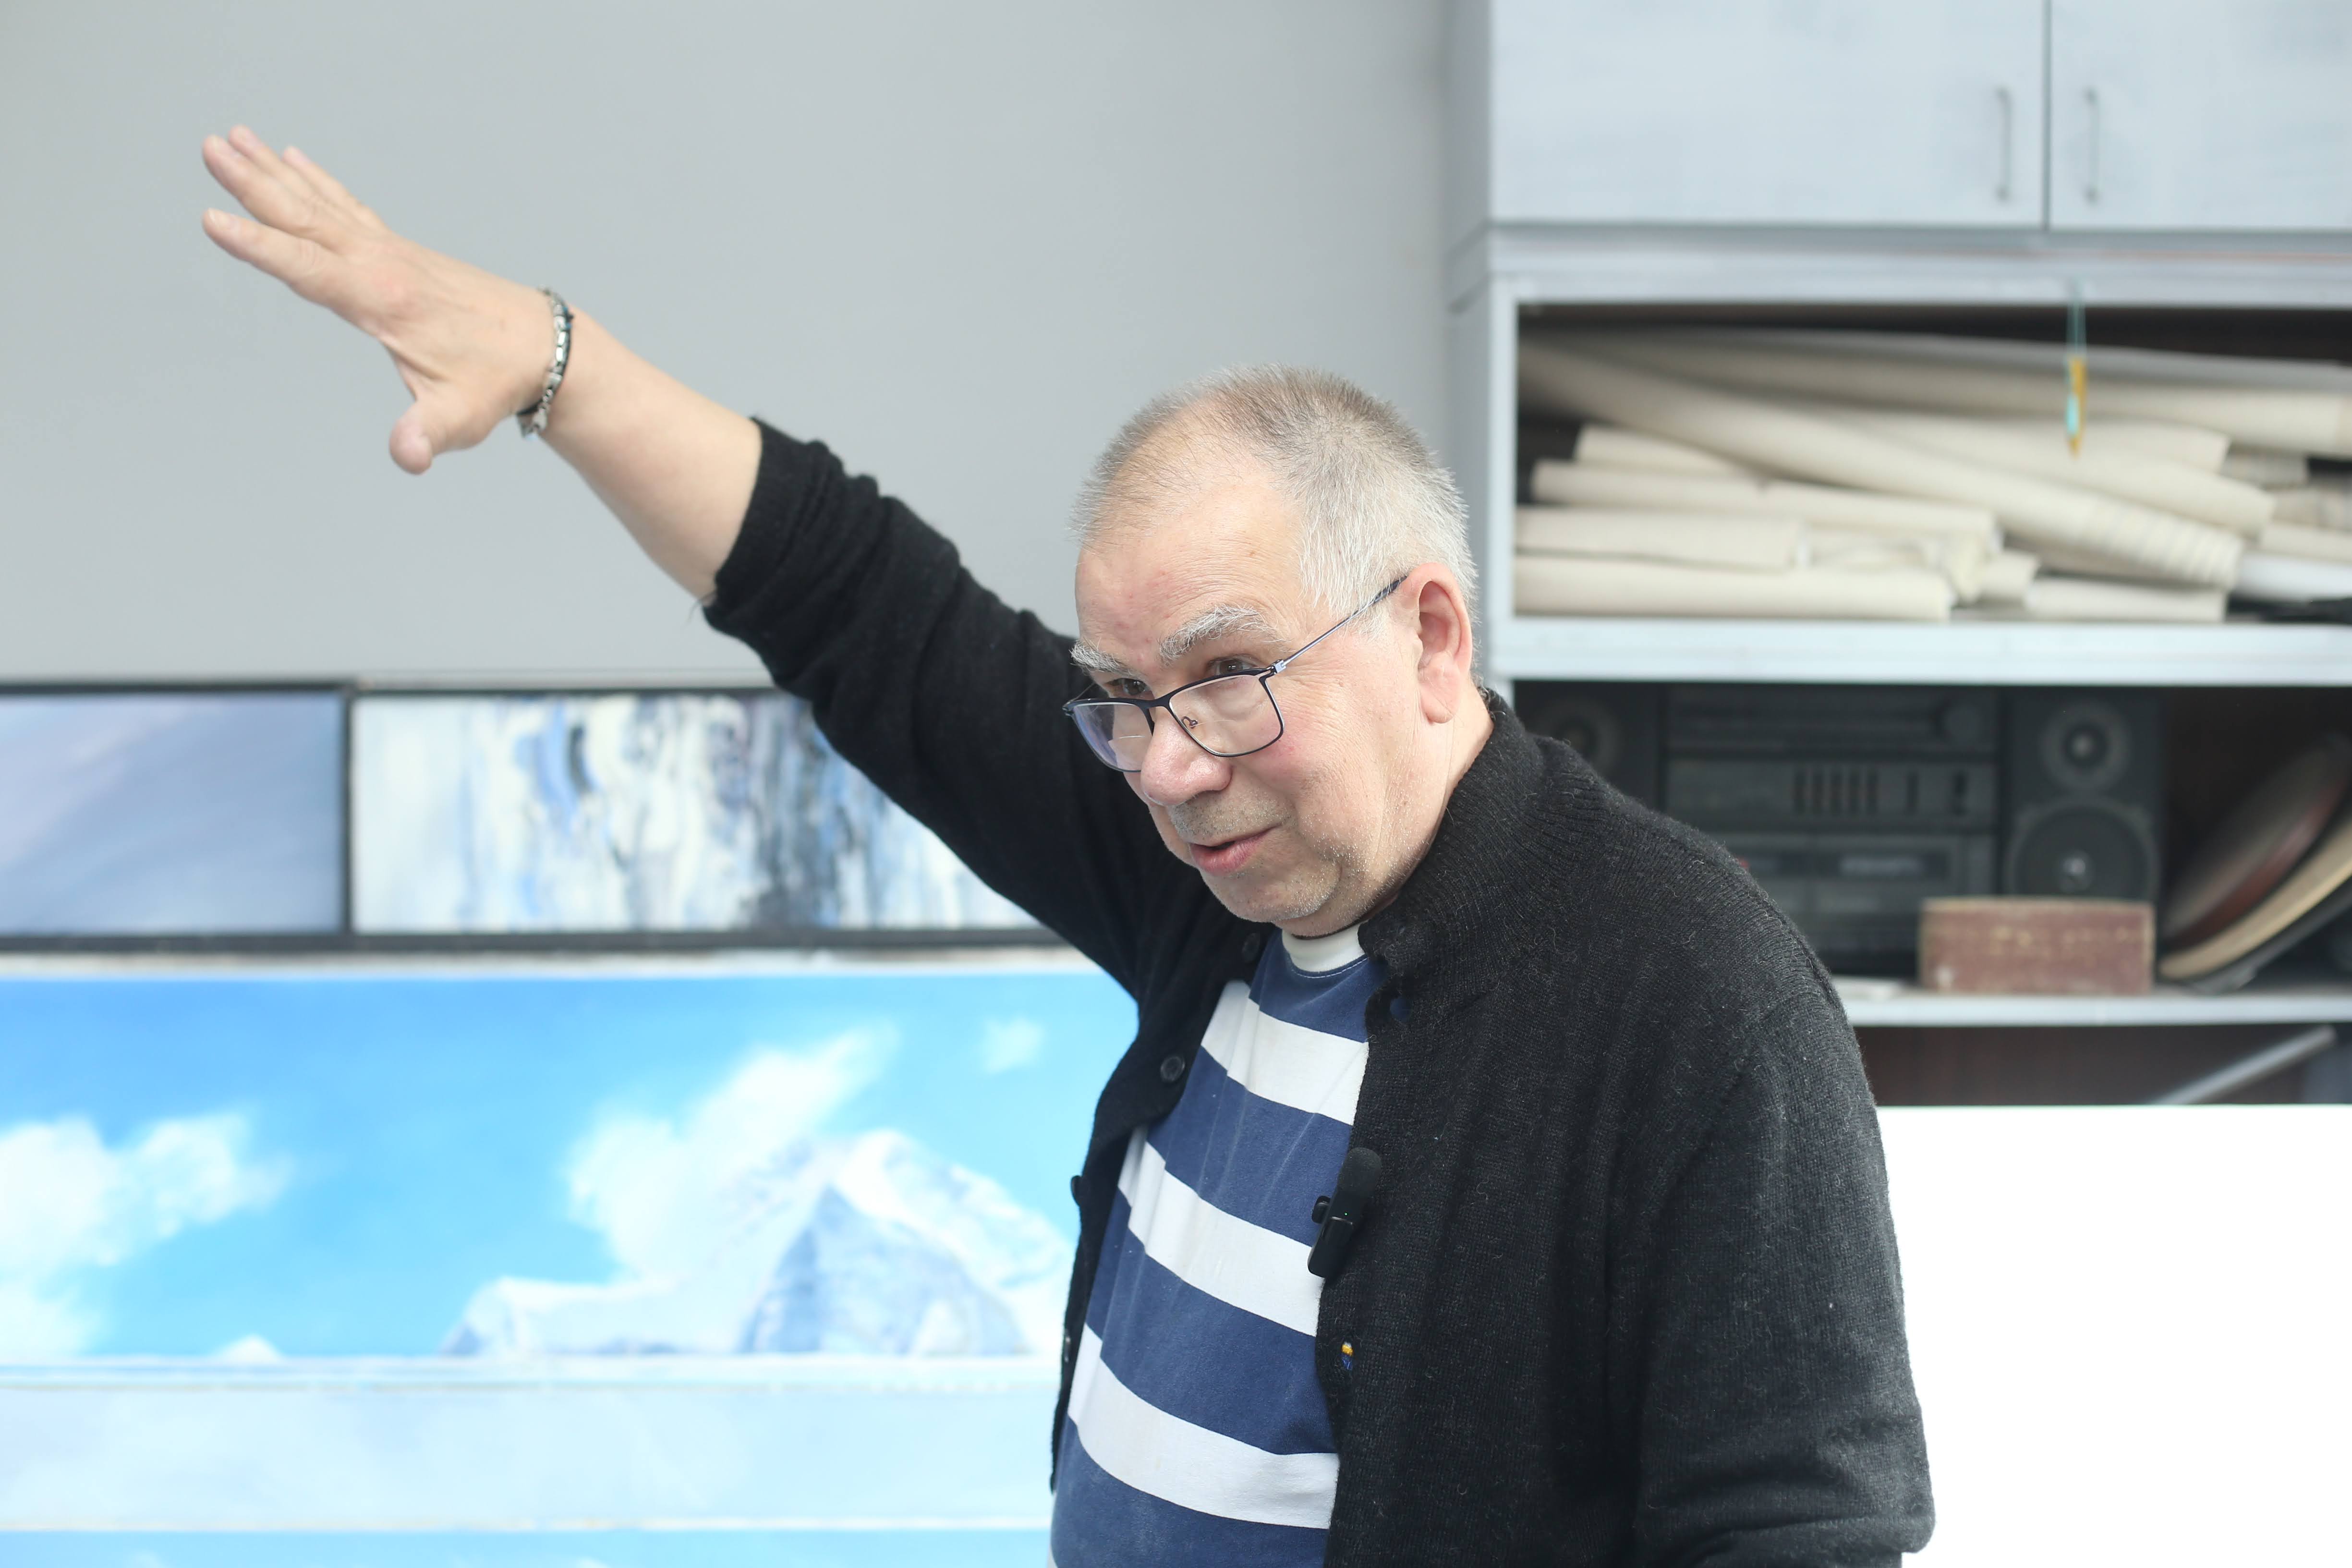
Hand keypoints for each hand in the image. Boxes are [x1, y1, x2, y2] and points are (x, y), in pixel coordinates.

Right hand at [200, 126, 555, 473]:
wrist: (544, 345)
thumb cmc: (498, 383)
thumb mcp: (461, 419)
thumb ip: (427, 435)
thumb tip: (408, 457)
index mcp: (384, 300)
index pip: (308, 269)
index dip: (259, 247)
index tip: (212, 220)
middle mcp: (382, 264)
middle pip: (305, 219)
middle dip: (253, 184)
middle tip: (208, 145)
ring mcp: (391, 251)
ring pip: (320, 203)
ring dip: (273, 171)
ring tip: (232, 136)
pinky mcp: (399, 250)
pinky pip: (346, 206)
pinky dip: (315, 181)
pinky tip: (290, 157)